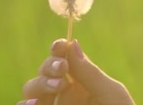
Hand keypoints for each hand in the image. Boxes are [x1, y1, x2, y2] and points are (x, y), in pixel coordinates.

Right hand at [17, 39, 134, 104]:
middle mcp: (62, 95)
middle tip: (63, 70)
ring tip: (56, 86)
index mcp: (80, 82)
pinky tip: (33, 104)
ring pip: (32, 92)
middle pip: (44, 73)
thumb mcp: (110, 93)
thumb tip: (72, 43)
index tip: (59, 46)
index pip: (62, 59)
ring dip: (39, 84)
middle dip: (50, 66)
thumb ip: (89, 72)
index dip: (58, 49)